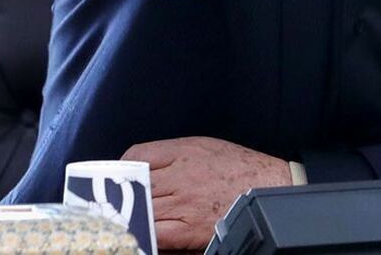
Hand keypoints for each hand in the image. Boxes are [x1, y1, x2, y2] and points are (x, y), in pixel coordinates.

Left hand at [122, 136, 297, 250]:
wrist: (269, 189)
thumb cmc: (240, 167)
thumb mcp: (207, 147)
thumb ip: (174, 154)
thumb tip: (142, 165)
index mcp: (185, 150)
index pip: (137, 155)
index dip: (122, 167)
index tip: (119, 177)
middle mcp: (181, 175)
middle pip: (134, 185)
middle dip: (121, 194)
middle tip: (110, 201)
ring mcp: (183, 203)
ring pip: (140, 210)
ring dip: (129, 216)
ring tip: (122, 218)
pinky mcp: (188, 229)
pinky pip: (154, 233)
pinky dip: (143, 234)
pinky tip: (140, 233)